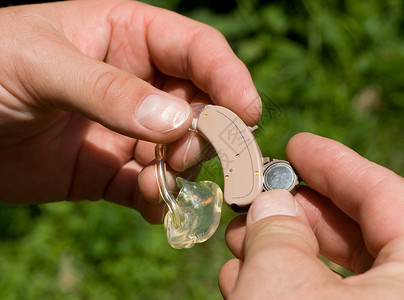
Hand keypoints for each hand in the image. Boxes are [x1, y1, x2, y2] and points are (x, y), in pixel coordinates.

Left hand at [0, 0, 260, 222]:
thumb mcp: (40, 66)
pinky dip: (159, 199)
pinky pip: (150, 187)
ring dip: (182, 169)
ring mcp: (128, 129)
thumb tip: (176, 121)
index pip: (197, 49)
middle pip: (202, 103)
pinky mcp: (112, 171)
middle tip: (187, 154)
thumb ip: (108, 91)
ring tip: (159, 180)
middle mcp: (137, 82)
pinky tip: (152, 205)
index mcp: (127, 36)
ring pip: (182, 150)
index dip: (229, 77)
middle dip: (208, 131)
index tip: (248, 112)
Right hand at [220, 133, 403, 298]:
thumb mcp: (283, 285)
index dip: (335, 164)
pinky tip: (242, 277)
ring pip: (333, 273)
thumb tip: (271, 202)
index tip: (296, 145)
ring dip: (279, 249)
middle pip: (357, 233)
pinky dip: (283, 285)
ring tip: (237, 238)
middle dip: (297, 210)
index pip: (386, 196)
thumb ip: (278, 232)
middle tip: (256, 196)